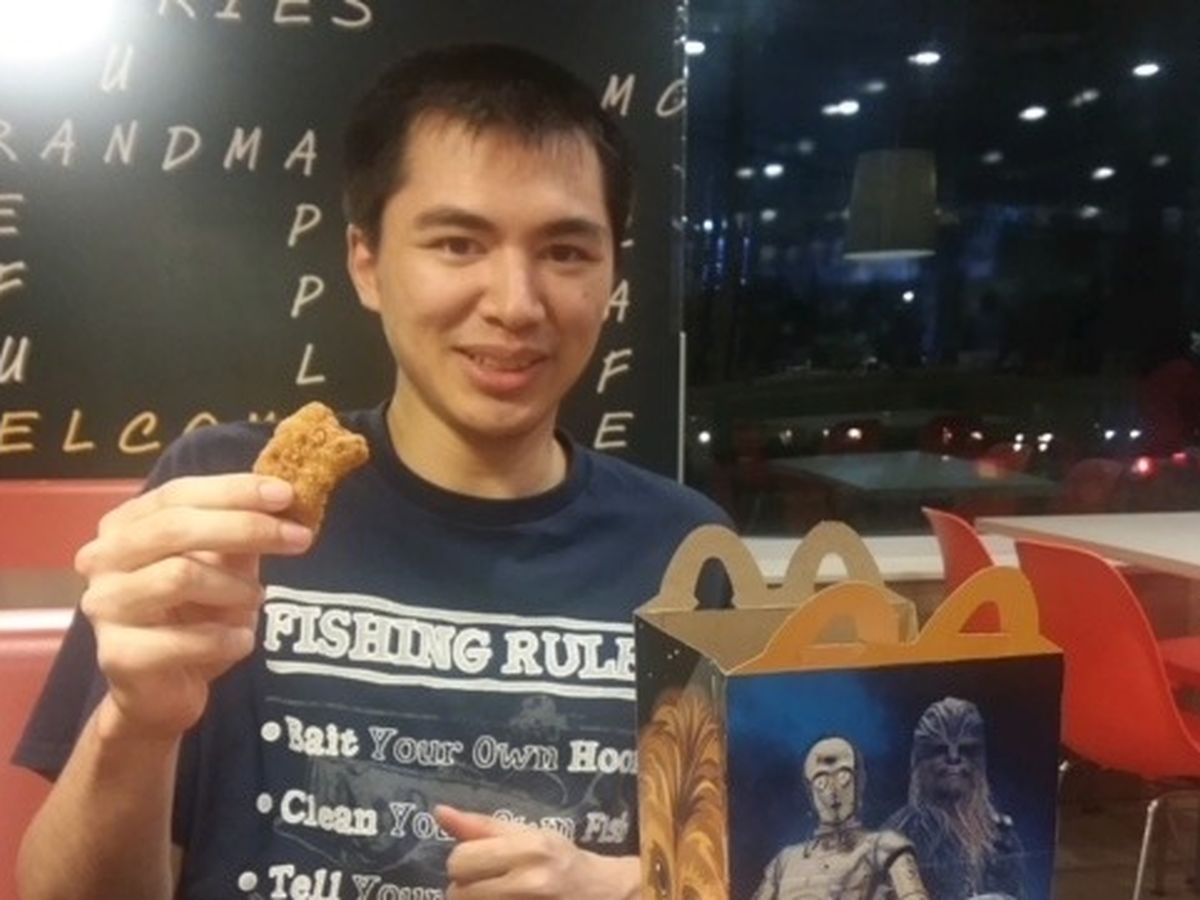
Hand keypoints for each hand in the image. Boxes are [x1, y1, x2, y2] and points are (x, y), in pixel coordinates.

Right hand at [75, 473, 312, 741]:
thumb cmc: (193, 615)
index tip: (287, 494)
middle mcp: (102, 559)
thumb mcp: (224, 565)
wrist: (163, 690)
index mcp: (124, 526)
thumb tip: (285, 496)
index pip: (178, 494)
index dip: (234, 491)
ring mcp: (104, 607)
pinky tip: (240, 640)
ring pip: (180, 576)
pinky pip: (189, 638)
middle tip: (299, 538)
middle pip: (175, 528)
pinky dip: (229, 638)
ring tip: (255, 601)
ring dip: (235, 588)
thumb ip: (243, 530)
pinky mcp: (119, 655)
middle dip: (246, 528)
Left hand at [436, 806, 638, 899]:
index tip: (479, 863)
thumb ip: (482, 826)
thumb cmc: (560, 859)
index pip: (460, 861)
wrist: (601, 895)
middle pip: (458, 893)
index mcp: (528, 849)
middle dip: (466, 889)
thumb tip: (439, 812)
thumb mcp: (528, 833)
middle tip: (489, 883)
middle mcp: (529, 883)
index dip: (464, 863)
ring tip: (497, 896)